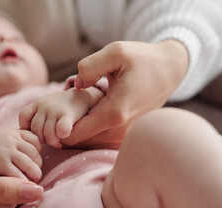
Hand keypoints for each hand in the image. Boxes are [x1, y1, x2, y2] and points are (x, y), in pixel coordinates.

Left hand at [19, 86, 102, 147]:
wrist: (83, 97)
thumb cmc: (62, 109)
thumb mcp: (46, 109)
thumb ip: (37, 120)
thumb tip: (27, 139)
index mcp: (38, 104)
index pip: (23, 116)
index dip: (27, 128)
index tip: (36, 134)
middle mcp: (44, 105)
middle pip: (35, 129)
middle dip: (42, 139)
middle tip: (50, 142)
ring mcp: (56, 109)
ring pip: (46, 133)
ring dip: (52, 142)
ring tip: (58, 143)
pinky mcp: (68, 115)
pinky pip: (60, 129)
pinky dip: (61, 135)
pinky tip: (64, 136)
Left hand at [63, 40, 188, 147]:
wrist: (170, 70)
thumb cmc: (143, 59)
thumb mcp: (116, 52)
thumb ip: (89, 66)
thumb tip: (76, 85)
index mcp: (114, 114)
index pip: (72, 134)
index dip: (56, 125)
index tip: (52, 110)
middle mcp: (119, 131)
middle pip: (77, 141)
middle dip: (63, 127)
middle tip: (59, 107)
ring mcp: (124, 136)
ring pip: (87, 142)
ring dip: (75, 128)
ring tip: (72, 107)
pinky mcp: (126, 134)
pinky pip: (98, 139)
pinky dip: (87, 129)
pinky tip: (86, 111)